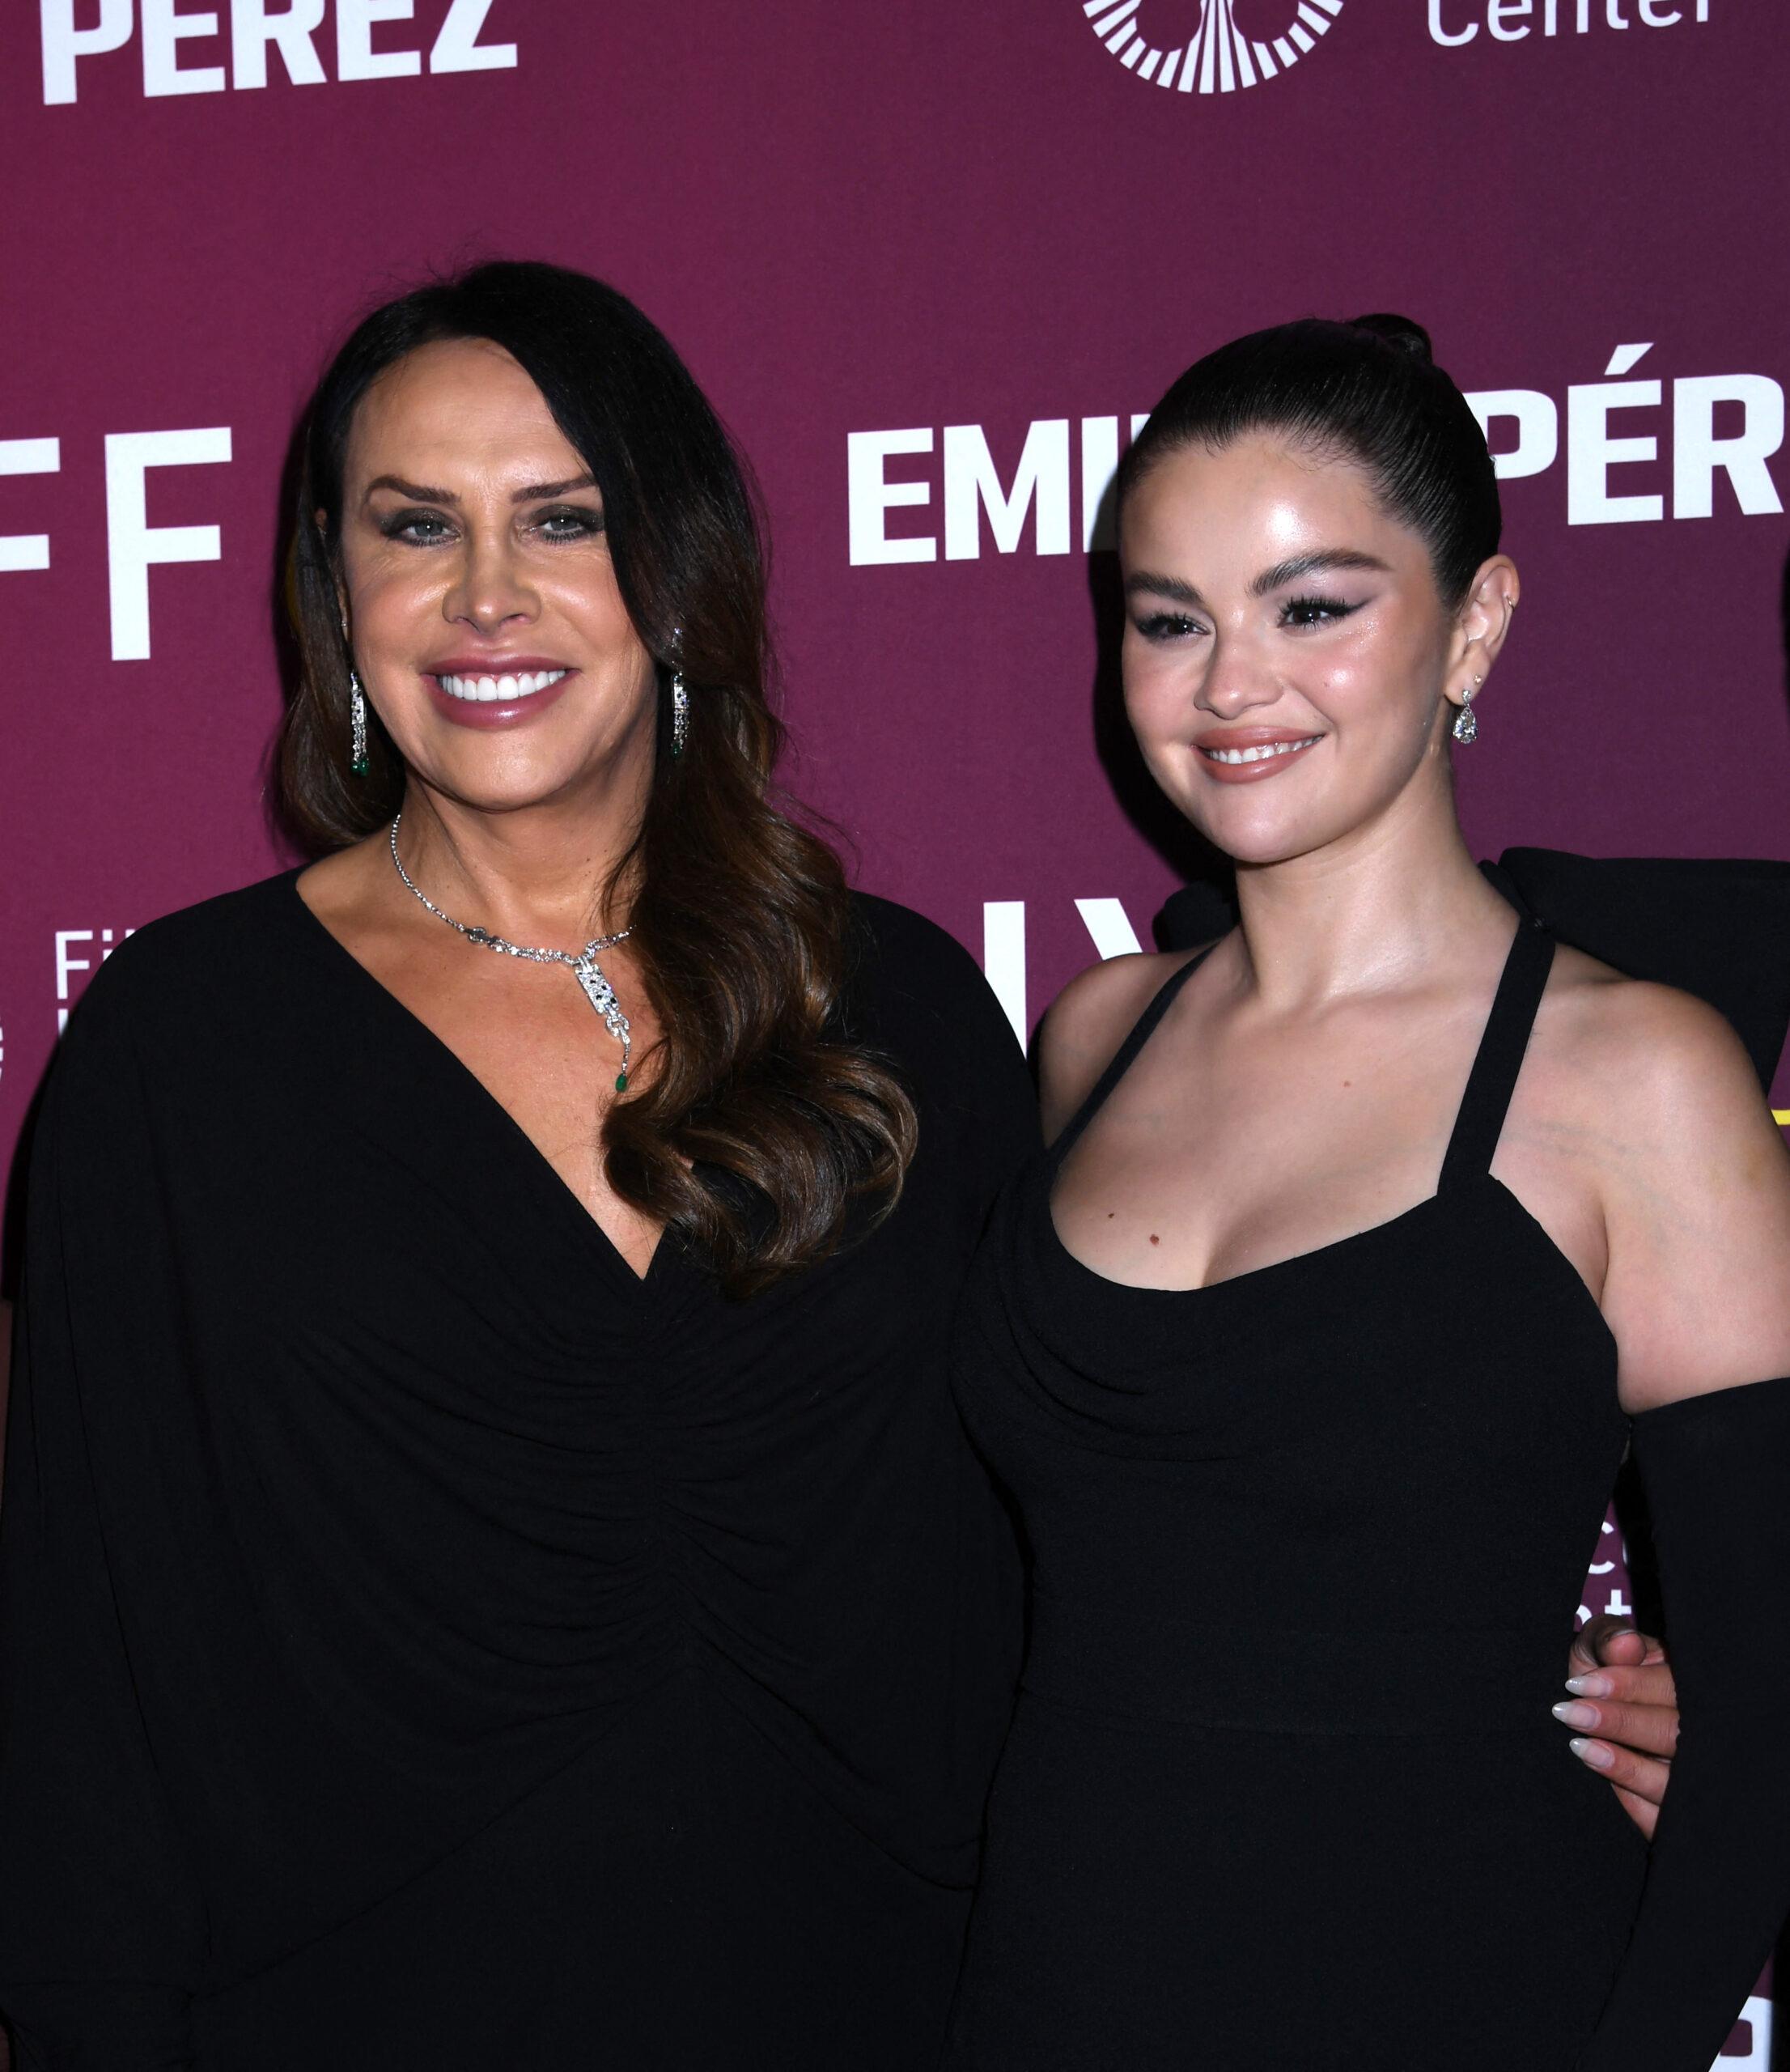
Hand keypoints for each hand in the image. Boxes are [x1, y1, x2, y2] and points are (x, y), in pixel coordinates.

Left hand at [1557, 1616, 1677, 1837]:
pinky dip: (1637, 1805)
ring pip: (1673, 1781)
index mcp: (1687, 1686)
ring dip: (1626, 1766)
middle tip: (1570, 1713)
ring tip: (1580, 1747)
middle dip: (1621, 1723)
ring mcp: (1695, 1779)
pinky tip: (1609, 1789)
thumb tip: (1624, 1644)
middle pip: (1673, 1733)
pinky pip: (1665, 1819)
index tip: (1578, 1683)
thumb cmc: (1604, 1680)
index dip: (1627, 1685)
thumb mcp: (1602, 1652)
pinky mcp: (1678, 1817)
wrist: (1593, 1723)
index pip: (1669, 1686)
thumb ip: (1609, 1641)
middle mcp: (1701, 1734)